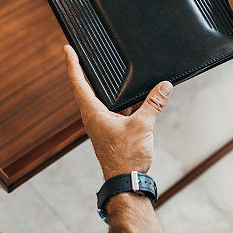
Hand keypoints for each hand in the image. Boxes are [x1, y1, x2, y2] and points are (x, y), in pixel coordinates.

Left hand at [65, 45, 172, 179]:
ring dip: (111, 90)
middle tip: (87, 54)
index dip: (73, 63)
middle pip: (88, 88)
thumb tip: (164, 86)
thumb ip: (153, 103)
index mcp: (93, 112)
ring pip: (104, 100)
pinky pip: (115, 111)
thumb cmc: (126, 158)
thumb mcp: (143, 125)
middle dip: (89, 71)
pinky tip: (137, 100)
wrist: (126, 183)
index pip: (78, 82)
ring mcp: (102, 125)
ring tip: (119, 75)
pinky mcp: (111, 132)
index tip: (68, 49)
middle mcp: (94, 117)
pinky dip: (123, 103)